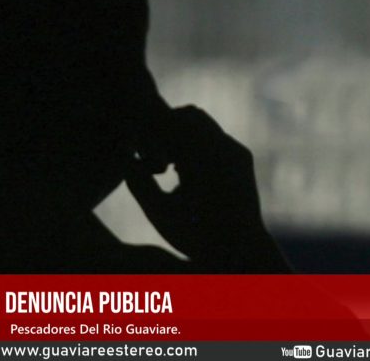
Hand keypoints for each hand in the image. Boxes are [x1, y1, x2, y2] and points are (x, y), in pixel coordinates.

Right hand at [125, 106, 289, 271]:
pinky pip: (217, 139)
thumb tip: (125, 157)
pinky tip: (182, 171)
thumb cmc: (195, 237)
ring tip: (164, 166)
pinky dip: (198, 145)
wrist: (242, 254)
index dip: (150, 128)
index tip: (137, 145)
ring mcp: (237, 151)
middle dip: (167, 127)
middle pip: (188, 115)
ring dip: (182, 135)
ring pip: (204, 125)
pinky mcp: (244, 159)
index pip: (170, 120)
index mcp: (203, 157)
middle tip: (150, 152)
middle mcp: (225, 147)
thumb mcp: (158, 212)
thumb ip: (137, 182)